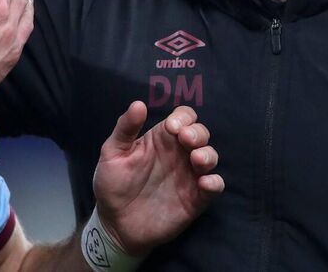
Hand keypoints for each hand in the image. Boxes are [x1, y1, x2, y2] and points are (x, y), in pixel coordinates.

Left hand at [92, 103, 223, 255]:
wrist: (114, 224)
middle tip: (186, 139)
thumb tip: (139, 104)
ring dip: (208, 155)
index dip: (183, 118)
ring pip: (211, 157)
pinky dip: (215, 183)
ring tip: (196, 159)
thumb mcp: (112, 153)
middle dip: (198, 133)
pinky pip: (214, 187)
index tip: (172, 127)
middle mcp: (178, 154)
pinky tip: (204, 183)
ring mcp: (188, 176)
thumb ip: (125, 128)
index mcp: (161, 139)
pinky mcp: (195, 199)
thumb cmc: (112, 184)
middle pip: (201, 134)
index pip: (183, 118)